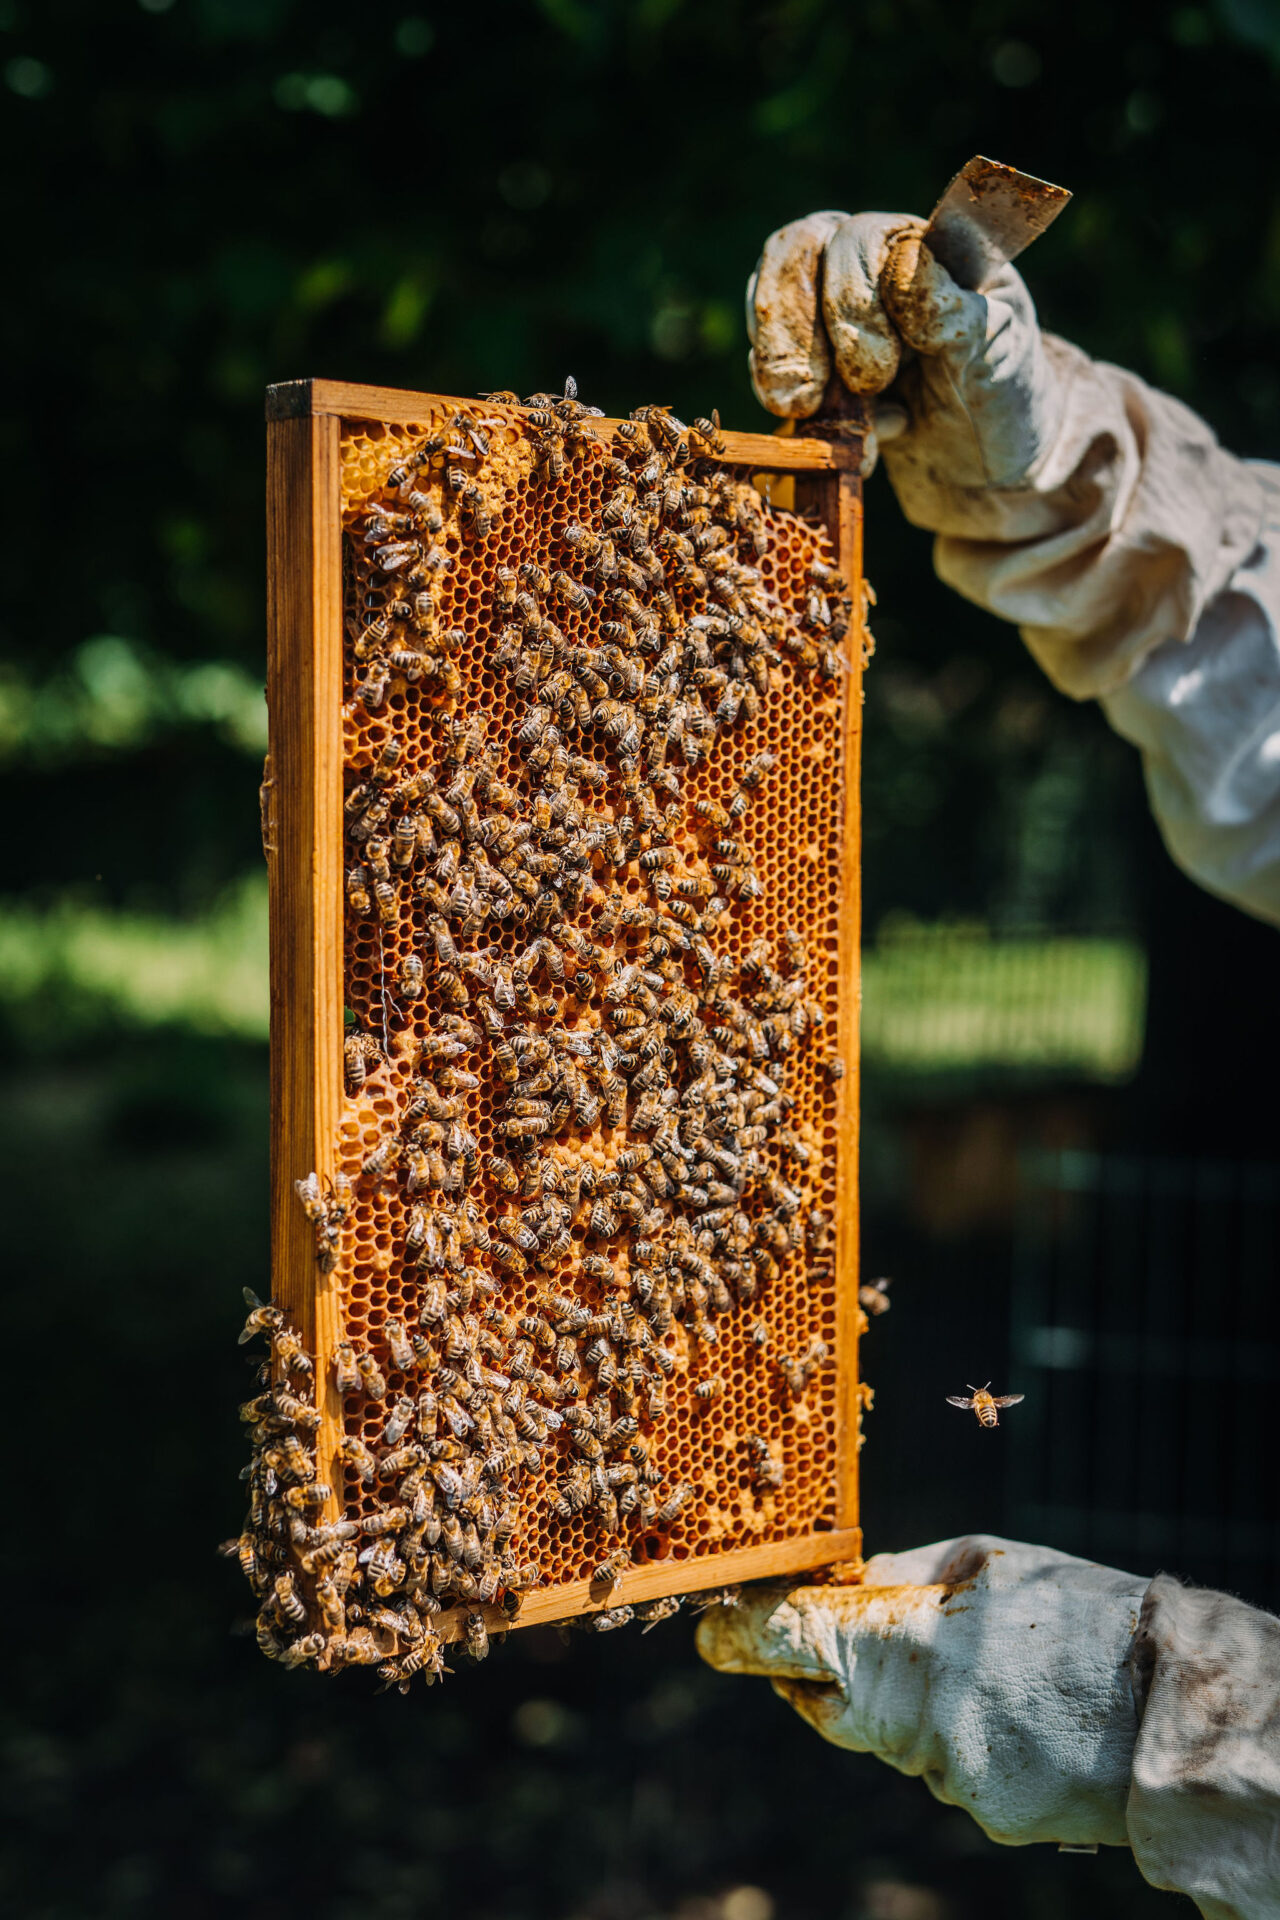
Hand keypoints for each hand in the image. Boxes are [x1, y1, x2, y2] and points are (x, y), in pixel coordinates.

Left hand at [697, 1534, 1146, 1849]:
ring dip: (911, 1703)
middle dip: (825, 1674)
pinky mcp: (986, 1815)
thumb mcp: (981, 1563)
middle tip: (853, 1638)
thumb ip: (894, 1579)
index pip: (792, 1642)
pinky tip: (1016, 1710)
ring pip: (892, 1738)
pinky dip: (962, 1739)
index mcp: (909, 1643)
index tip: (708, 1631)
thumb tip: (828, 1585)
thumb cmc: (1076, 1613)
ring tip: (989, 1666)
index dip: (741, 1636)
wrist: (1177, 1709)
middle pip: (828, 1706)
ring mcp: (951, 1779)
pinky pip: (944, 1770)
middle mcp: (918, 1722)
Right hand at [745, 212, 1063, 503]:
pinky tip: (855, 445)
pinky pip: (769, 370)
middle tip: (816, 399)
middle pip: (794, 256)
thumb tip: (903, 266)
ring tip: (816, 417)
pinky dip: (799, 413)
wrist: (993, 470)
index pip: (856, 238)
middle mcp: (870, 266)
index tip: (882, 373)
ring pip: (768, 307)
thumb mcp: (996, 355)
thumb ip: (952, 312)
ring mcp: (833, 315)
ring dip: (782, 368)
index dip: (850, 299)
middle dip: (797, 332)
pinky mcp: (813, 368)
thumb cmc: (1006, 398)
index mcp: (921, 246)